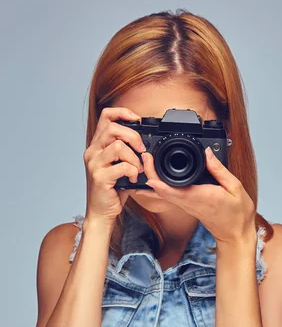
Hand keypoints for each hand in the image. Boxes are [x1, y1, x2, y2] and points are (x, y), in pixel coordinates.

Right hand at [83, 107, 145, 226]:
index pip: (105, 116)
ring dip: (134, 157)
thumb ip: (126, 151)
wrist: (101, 212)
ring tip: (137, 169)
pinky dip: (132, 171)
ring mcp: (94, 164)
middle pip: (112, 128)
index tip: (137, 120)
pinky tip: (133, 179)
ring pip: (117, 146)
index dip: (123, 113)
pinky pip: (121, 166)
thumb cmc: (112, 190)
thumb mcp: (119, 166)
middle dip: (133, 136)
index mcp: (97, 146)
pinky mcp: (99, 177)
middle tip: (141, 150)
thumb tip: (144, 142)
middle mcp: (92, 152)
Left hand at [135, 146, 256, 243]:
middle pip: (161, 190)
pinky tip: (157, 177)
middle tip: (146, 157)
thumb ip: (219, 170)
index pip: (172, 188)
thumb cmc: (237, 214)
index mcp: (199, 196)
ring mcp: (186, 206)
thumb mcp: (235, 187)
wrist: (235, 234)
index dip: (156, 177)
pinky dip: (160, 186)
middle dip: (150, 173)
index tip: (150, 162)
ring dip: (153, 180)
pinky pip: (169, 196)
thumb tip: (207, 153)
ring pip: (163, 194)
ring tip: (149, 162)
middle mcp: (189, 202)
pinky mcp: (187, 206)